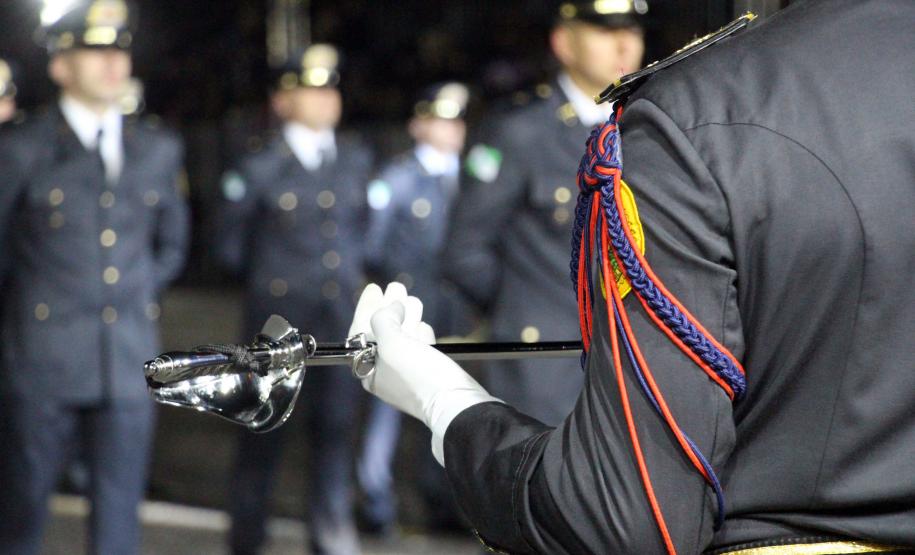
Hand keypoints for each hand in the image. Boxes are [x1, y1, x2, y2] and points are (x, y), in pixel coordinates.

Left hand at [350, 283, 500, 464]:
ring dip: (407, 315)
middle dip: (390, 307)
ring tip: (411, 299)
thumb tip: (392, 305)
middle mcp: (386, 372)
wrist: (457, 403)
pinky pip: (419, 346)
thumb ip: (384, 320)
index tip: (374, 288)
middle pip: (383, 331)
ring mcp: (408, 372)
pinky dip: (419, 332)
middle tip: (397, 287)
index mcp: (369, 370)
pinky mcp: (429, 372)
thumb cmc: (420, 376)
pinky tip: (423, 325)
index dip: (366, 307)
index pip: (361, 332)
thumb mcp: (392, 344)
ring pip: (403, 336)